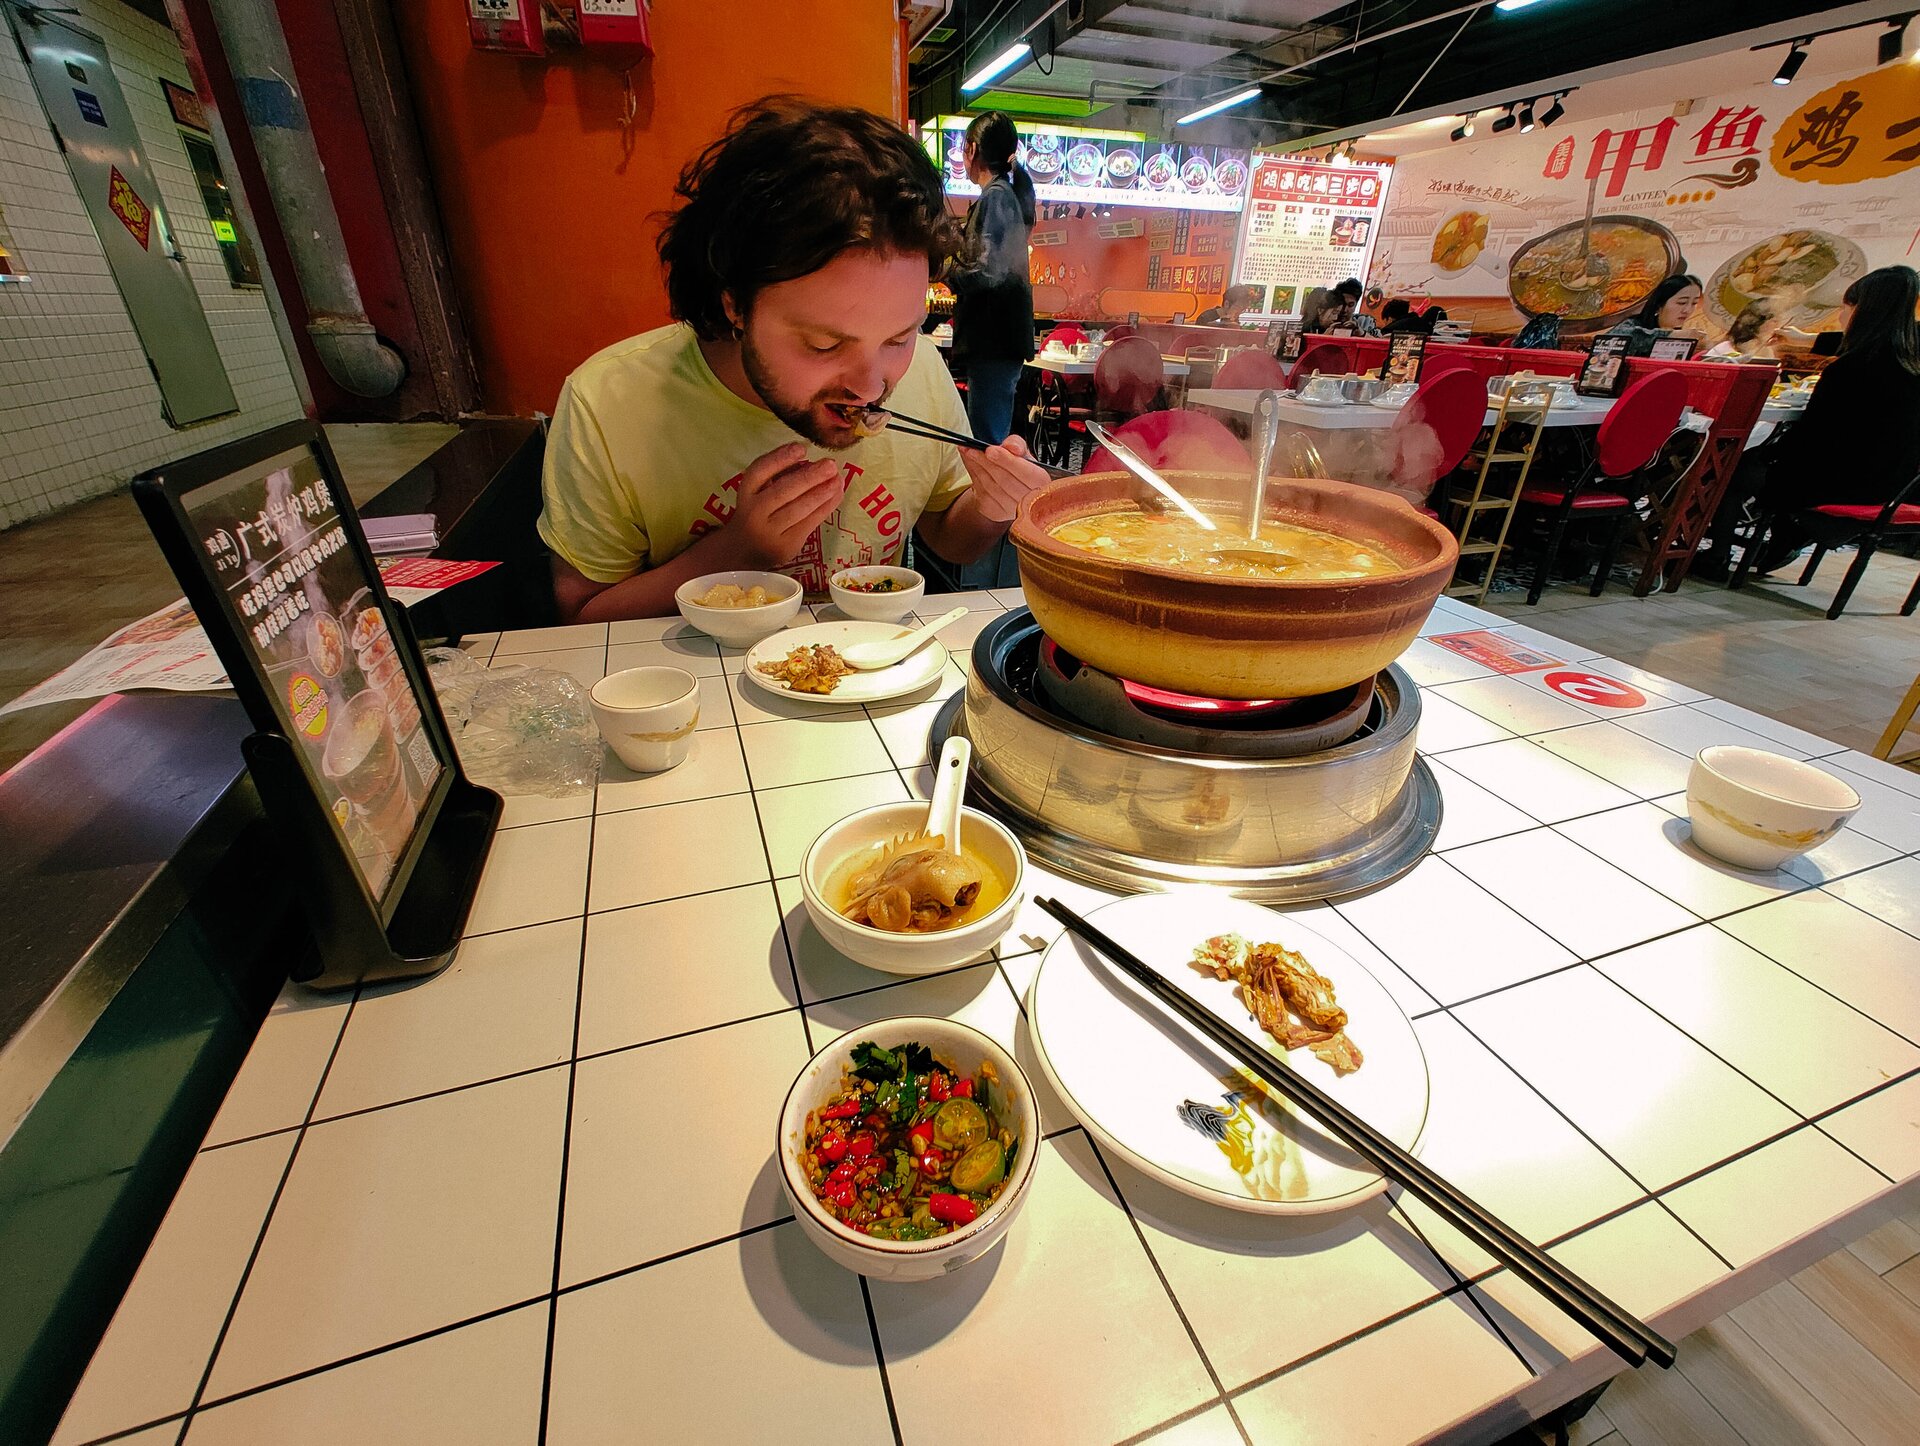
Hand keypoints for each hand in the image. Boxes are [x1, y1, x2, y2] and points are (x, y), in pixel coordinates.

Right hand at [717, 443, 845, 567]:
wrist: (747, 550)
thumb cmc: (758, 512)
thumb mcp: (758, 492)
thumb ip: (777, 476)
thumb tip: (810, 463)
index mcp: (746, 492)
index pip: (760, 471)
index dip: (780, 458)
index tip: (801, 447)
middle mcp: (754, 512)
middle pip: (782, 491)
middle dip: (809, 477)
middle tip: (830, 465)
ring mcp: (770, 531)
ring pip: (799, 509)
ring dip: (822, 492)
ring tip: (838, 479)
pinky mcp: (786, 545)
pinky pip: (810, 523)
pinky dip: (826, 507)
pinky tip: (836, 494)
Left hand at [959, 435, 1050, 524]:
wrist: (1013, 489)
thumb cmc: (1020, 470)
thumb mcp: (1022, 452)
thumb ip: (1017, 444)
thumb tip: (1011, 446)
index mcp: (1041, 482)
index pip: (1025, 472)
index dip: (1007, 460)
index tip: (990, 450)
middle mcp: (1029, 499)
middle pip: (1004, 480)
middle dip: (985, 461)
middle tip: (971, 448)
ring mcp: (1012, 509)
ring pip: (990, 487)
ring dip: (976, 467)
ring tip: (968, 452)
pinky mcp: (996, 513)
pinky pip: (982, 494)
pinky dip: (974, 476)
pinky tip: (971, 465)